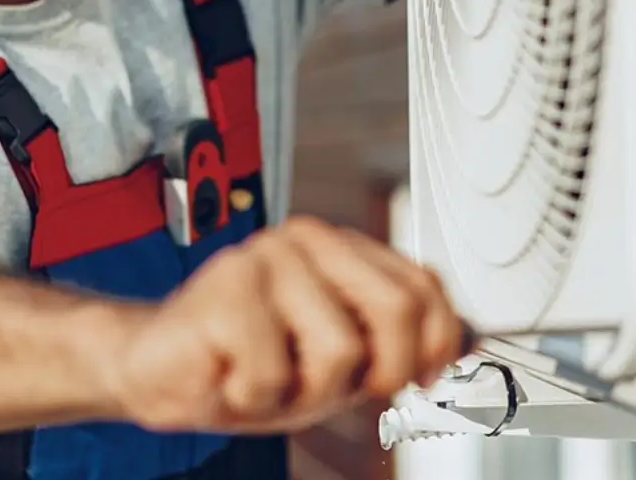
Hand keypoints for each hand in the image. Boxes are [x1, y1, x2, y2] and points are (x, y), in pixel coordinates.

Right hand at [105, 216, 465, 433]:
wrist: (161, 372)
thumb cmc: (249, 365)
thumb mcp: (341, 360)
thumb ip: (399, 340)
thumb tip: (475, 343)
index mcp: (342, 247)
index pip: (425, 290)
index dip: (431, 348)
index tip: (401, 380)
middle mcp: (307, 239)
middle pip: (397, 309)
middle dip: (370, 372)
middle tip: (321, 384)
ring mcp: (265, 256)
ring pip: (338, 350)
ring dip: (302, 390)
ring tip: (265, 374)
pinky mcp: (226, 288)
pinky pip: (276, 374)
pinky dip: (256, 397)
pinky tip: (230, 374)